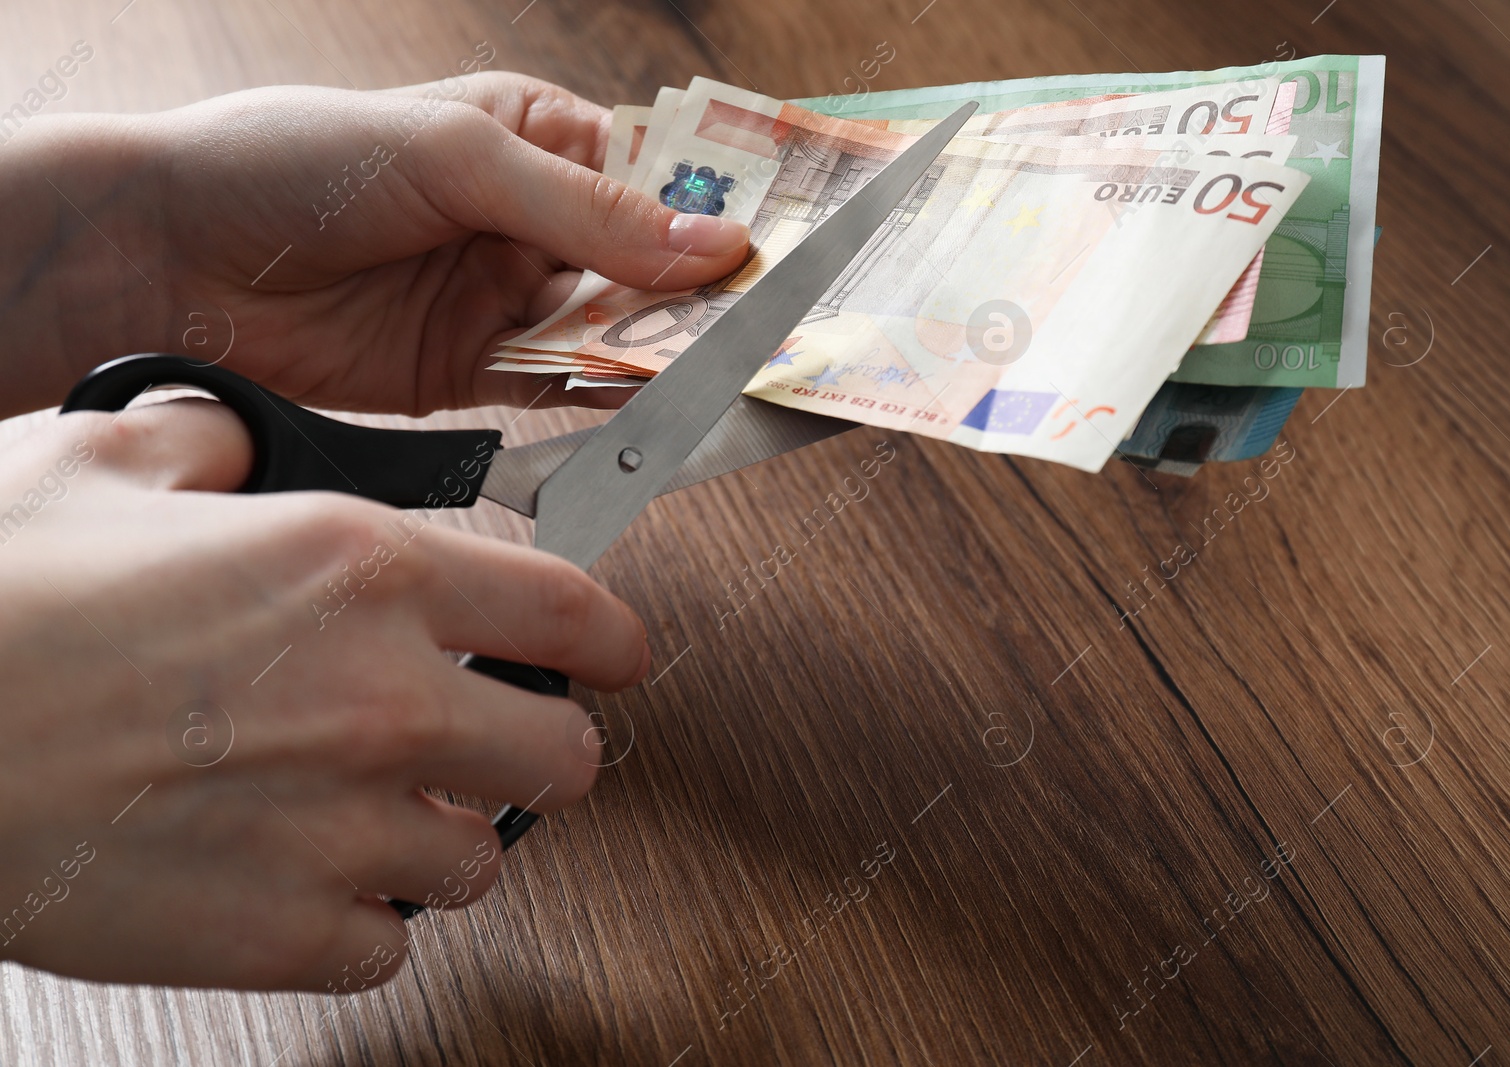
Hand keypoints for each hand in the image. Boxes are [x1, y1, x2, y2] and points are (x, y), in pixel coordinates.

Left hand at [0, 72, 748, 417]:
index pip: (653, 173)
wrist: (166, 261)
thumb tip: (710, 247)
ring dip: (660, 353)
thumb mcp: (455, 158)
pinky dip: (604, 401)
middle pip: (643, 263)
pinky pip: (559, 388)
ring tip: (725, 374)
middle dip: (699, 296)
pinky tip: (650, 408)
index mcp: (529, 134)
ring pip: (610, 331)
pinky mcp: (468, 372)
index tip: (781, 248)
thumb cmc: (291, 164)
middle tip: (772, 329)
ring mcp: (498, 298)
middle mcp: (524, 219)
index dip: (715, 211)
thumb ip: (587, 212)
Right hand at [0, 399, 647, 988]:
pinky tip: (301, 878)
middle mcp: (379, 700)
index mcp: (358, 571)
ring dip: (441, 836)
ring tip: (373, 811)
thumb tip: (241, 450)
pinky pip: (385, 947)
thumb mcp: (102, 458)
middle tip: (496, 741)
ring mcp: (339, 830)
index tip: (616, 656)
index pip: (573, 613)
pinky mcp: (280, 934)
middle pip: (564, 758)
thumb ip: (214, 447)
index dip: (615, 640)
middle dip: (541, 748)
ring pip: (477, 862)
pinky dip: (358, 921)